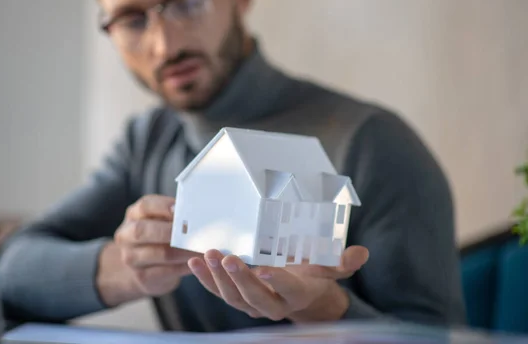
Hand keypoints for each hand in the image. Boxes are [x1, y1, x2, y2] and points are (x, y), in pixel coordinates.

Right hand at [97, 195, 200, 305]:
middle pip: (143, 231)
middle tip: (195, 232)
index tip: (181, 210)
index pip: (145, 206)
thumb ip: (172, 216)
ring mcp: (131, 258)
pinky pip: (166, 272)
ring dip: (185, 251)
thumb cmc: (157, 238)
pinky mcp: (142, 278)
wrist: (140, 269)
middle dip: (171, 231)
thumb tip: (199, 212)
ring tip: (203, 248)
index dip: (164, 206)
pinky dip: (184, 266)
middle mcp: (127, 235)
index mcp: (134, 215)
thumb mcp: (159, 222)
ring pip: (160, 253)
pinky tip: (198, 263)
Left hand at [187, 246, 368, 321]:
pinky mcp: (236, 298)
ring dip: (217, 278)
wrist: (299, 293)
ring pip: (233, 298)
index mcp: (297, 294)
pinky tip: (195, 263)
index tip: (266, 268)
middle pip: (255, 297)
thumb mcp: (330, 268)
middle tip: (228, 258)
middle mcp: (273, 304)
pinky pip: (218, 293)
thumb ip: (342, 262)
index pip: (288, 289)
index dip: (278, 281)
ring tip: (208, 256)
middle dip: (240, 280)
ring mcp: (252, 304)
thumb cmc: (312, 274)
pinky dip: (205, 279)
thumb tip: (361, 253)